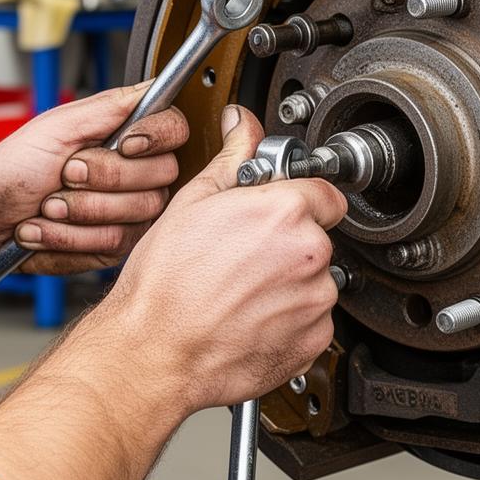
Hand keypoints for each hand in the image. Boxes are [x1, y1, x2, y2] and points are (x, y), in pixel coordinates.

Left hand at [0, 81, 189, 273]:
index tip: (128, 144)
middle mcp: (131, 174)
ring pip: (136, 216)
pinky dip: (68, 238)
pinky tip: (43, 228)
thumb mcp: (55, 127)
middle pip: (159, 177)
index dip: (157, 138)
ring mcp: (124, 213)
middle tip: (64, 175)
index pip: (174, 130)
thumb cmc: (5, 172)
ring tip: (46, 205)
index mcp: (121, 137)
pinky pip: (112, 246)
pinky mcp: (111, 248)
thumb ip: (109, 107)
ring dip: (79, 211)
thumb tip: (154, 85)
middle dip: (102, 179)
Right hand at [79, 106, 347, 416]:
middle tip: (242, 257)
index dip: (299, 200)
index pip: (325, 191)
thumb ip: (233, 158)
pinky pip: (312, 320)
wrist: (155, 354)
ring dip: (288, 284)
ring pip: (315, 280)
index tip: (280, 211)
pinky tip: (249, 318)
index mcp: (285, 211)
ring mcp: (315, 300)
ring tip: (240, 292)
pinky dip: (289, 320)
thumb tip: (244, 126)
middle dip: (286, 244)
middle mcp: (309, 253)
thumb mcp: (192, 203)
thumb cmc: (164, 286)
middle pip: (316, 237)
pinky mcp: (314, 339)